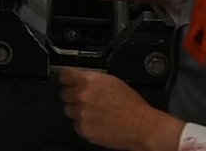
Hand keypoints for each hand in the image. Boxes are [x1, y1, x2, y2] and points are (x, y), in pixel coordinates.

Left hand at [59, 70, 183, 150]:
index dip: (67, 78)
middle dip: (72, 95)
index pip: (65, 75)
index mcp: (89, 81)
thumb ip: (92, 78)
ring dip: (77, 110)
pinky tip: (96, 121)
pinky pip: (76, 124)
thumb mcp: (112, 81)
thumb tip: (81, 78)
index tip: (67, 80)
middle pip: (64, 94)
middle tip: (84, 98)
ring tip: (93, 111)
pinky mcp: (84, 129)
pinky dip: (83, 123)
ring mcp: (82, 114)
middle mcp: (82, 96)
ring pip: (69, 110)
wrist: (141, 126)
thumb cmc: (131, 105)